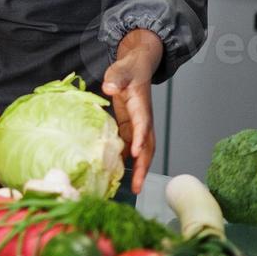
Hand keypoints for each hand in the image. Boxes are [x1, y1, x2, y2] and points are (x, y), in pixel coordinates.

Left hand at [102, 30, 163, 194]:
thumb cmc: (129, 70)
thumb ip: (116, 78)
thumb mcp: (120, 70)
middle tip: (137, 186)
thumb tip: (109, 87)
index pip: (142, 125)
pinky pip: (131, 147)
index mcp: (141, 107)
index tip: (136, 154)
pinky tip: (120, 174)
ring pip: (142, 151)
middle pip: (147, 147)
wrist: (137, 68)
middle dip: (143, 167)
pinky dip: (128, 161)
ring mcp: (137, 125)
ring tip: (134, 188)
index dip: (140, 140)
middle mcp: (142, 120)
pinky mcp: (130, 127)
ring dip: (138, 169)